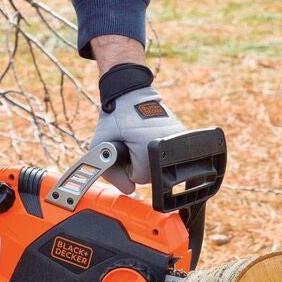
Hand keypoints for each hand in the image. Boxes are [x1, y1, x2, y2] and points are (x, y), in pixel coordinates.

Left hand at [98, 68, 183, 194]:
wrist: (130, 91)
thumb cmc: (114, 116)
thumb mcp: (100, 144)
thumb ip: (109, 173)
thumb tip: (129, 189)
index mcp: (150, 150)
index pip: (139, 178)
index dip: (125, 168)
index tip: (121, 151)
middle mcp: (169, 146)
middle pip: (152, 174)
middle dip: (136, 164)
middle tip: (128, 144)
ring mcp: (178, 138)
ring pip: (160, 164)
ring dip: (147, 157)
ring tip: (137, 139)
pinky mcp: (181, 133)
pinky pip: (168, 153)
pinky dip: (156, 149)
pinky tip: (146, 136)